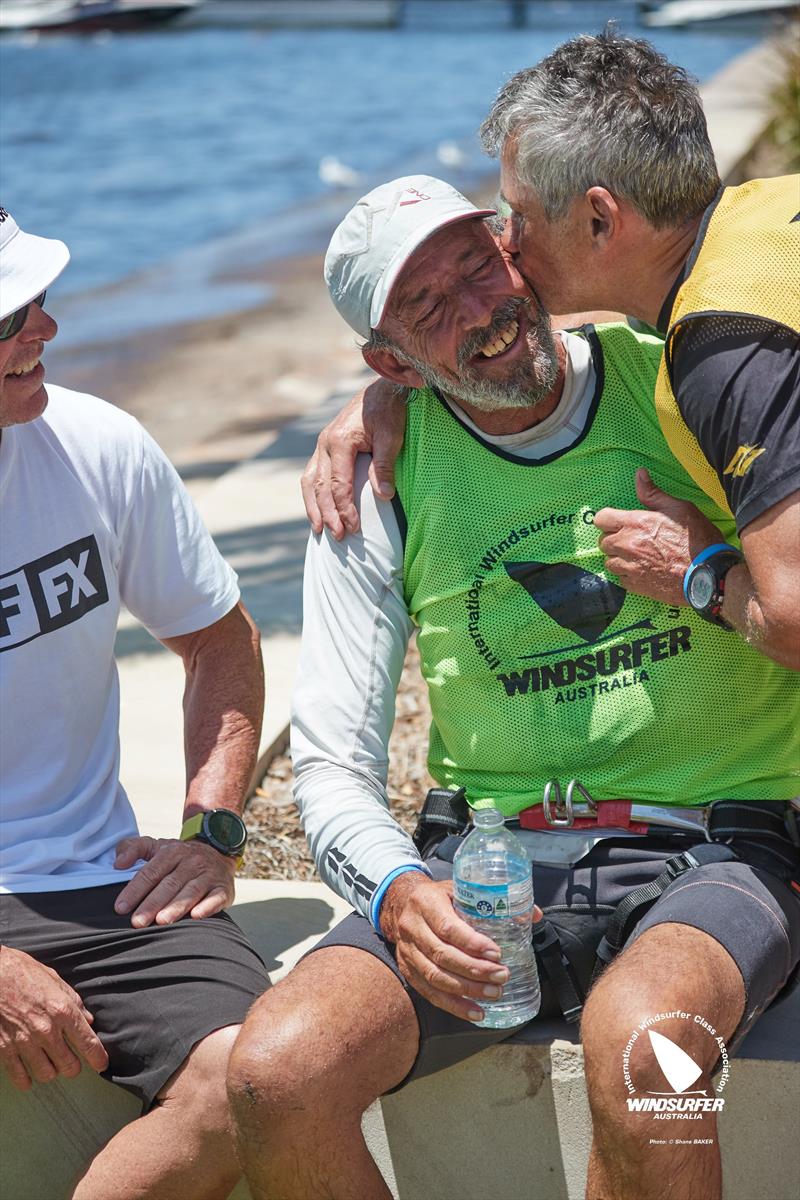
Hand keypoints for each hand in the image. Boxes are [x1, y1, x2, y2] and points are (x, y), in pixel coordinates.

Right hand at [0, 947, 108, 1089]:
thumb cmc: (23, 972)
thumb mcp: (55, 980)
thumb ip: (74, 1002)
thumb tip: (88, 1020)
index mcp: (62, 1010)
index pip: (88, 1043)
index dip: (98, 1058)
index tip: (101, 1065)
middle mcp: (46, 1029)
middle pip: (68, 1065)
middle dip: (74, 1067)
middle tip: (72, 1062)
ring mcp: (24, 1041)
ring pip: (46, 1074)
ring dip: (51, 1071)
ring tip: (50, 1064)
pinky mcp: (4, 1048)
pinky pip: (19, 1075)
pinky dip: (26, 1079)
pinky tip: (28, 1075)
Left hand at [114, 835, 236, 926]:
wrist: (218, 853)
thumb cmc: (179, 858)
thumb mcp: (156, 846)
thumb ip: (132, 848)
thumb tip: (118, 863)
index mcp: (173, 851)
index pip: (151, 872)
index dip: (135, 889)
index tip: (121, 907)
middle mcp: (192, 861)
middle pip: (170, 884)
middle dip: (153, 903)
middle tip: (137, 922)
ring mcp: (209, 875)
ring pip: (191, 891)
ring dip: (177, 906)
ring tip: (162, 921)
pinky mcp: (224, 888)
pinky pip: (216, 897)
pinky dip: (208, 906)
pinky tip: (196, 916)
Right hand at [301, 377, 406, 538]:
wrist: (382, 388)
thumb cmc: (390, 410)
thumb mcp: (392, 435)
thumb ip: (385, 465)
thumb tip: (383, 496)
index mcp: (340, 441)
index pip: (339, 484)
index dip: (345, 508)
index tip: (353, 528)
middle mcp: (324, 443)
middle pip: (320, 487)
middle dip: (328, 514)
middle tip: (339, 536)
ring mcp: (321, 444)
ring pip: (310, 482)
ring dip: (314, 508)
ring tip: (320, 530)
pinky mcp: (324, 446)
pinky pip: (312, 474)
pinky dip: (312, 494)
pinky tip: (317, 510)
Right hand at [380, 873, 541, 1022]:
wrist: (401, 902)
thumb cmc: (439, 896)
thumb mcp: (459, 888)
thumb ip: (493, 900)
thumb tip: (533, 915)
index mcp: (427, 903)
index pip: (448, 927)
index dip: (472, 943)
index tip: (496, 953)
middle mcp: (413, 928)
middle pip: (443, 955)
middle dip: (475, 970)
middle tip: (502, 976)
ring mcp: (407, 951)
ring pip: (435, 976)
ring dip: (467, 990)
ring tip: (494, 993)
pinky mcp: (408, 970)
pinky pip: (429, 992)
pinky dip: (453, 1006)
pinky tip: (475, 1012)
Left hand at [594, 469, 724, 606]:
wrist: (708, 574)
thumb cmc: (696, 539)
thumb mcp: (679, 508)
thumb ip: (653, 493)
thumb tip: (640, 474)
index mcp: (634, 523)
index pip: (601, 518)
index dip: (609, 519)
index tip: (619, 522)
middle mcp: (627, 545)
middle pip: (603, 541)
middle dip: (614, 539)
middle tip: (632, 540)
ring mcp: (629, 567)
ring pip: (609, 562)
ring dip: (619, 558)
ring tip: (636, 556)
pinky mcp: (635, 586)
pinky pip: (620, 579)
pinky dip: (627, 575)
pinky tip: (642, 571)